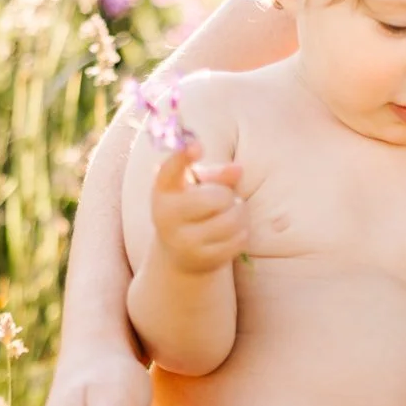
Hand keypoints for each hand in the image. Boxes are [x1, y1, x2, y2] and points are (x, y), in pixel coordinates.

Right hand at [151, 140, 247, 272]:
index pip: (169, 170)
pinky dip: (243, 232)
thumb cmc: (192, 209)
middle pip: (216, 198)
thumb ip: (216, 175)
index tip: (197, 146)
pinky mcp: (202, 259)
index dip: (182, 156)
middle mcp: (167, 217)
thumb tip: (237, 170)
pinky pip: (239, 239)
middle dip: (227, 195)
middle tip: (223, 198)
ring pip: (232, 220)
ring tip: (232, 213)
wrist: (180, 254)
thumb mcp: (197, 187)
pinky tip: (234, 231)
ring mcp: (183, 241)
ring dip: (240, 213)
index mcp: (163, 191)